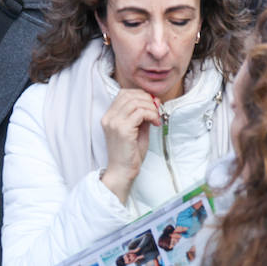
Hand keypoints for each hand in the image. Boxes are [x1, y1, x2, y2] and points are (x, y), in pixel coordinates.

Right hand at [99, 88, 160, 203]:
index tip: (152, 104)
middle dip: (147, 99)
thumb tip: (153, 103)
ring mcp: (115, 123)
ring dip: (150, 107)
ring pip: (136, 102)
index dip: (140, 94)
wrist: (122, 172)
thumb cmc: (129, 154)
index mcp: (109, 116)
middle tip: (157, 109)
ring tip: (156, 118)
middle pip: (130, 95)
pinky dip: (151, 115)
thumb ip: (141, 116)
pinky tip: (155, 123)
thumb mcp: (135, 130)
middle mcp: (109, 117)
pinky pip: (140, 113)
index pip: (123, 93)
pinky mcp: (123, 129)